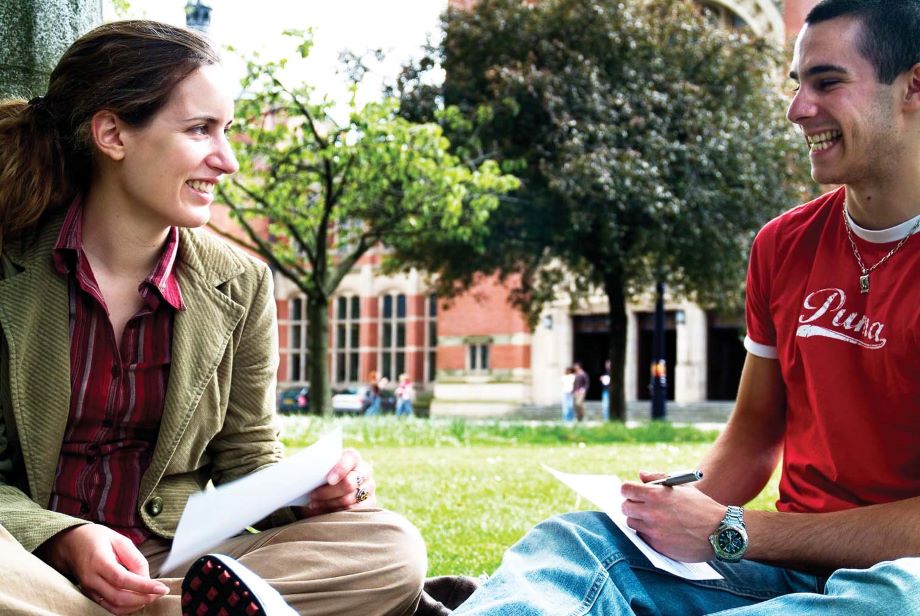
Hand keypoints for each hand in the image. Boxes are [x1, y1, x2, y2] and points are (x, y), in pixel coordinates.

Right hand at [38, 524, 168, 613]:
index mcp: (99, 561)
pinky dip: (125, 608)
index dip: (144, 587)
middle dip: (143, 598)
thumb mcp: (120, 540)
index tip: (162, 588)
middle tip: (159, 593)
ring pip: (113, 607)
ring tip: (151, 596)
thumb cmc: (96, 539)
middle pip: (119, 597)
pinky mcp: (89, 595)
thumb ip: (135, 559)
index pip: (123, 580)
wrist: (71, 543)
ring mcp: (88, 590)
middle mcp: (91, 579)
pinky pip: (108, 608)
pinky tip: (137, 599)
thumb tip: (146, 578)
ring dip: (135, 606)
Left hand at [297, 448, 376, 516]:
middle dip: (328, 492)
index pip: (350, 459)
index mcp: (352, 457)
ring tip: (314, 505)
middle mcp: (364, 471)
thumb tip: (300, 472)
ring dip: (329, 504)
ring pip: (349, 500)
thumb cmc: (319, 478)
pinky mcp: (370, 503)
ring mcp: (369, 487)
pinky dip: (337, 513)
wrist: (325, 492)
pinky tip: (325, 512)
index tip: (328, 480)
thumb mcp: (317, 471)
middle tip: (312, 496)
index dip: (340, 469)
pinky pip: (354, 512)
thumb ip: (315, 468)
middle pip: (349, 483)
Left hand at [620, 470, 725, 562]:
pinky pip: (642, 537)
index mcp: (656, 495)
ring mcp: (654, 531)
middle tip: (641, 506)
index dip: (628, 490)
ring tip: (654, 519)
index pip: (626, 489)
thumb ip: (657, 478)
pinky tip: (661, 530)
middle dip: (631, 505)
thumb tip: (640, 474)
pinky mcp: (657, 546)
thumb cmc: (701, 506)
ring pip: (632, 523)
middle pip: (625, 507)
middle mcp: (652, 513)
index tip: (632, 492)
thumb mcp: (681, 487)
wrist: (720, 531)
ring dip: (639, 520)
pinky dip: (647, 533)